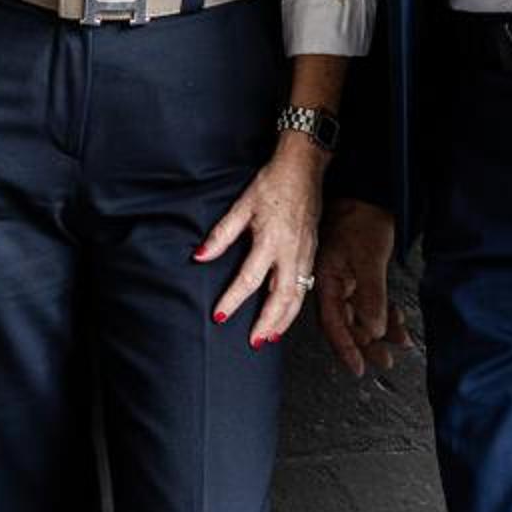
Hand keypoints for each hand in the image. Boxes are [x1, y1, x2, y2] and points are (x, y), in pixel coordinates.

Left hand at [195, 133, 327, 347]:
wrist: (303, 169)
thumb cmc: (273, 184)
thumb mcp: (241, 206)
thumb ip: (221, 235)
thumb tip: (199, 256)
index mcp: (271, 241)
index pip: (249, 279)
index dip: (233, 299)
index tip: (220, 315)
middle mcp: (291, 253)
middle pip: (281, 298)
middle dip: (267, 323)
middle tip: (253, 342)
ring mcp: (304, 255)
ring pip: (297, 297)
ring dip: (283, 321)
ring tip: (269, 338)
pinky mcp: (312, 254)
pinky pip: (305, 287)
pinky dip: (295, 306)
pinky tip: (286, 315)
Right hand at [315, 198, 413, 375]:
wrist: (366, 192)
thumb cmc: (360, 219)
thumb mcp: (368, 258)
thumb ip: (370, 296)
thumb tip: (372, 329)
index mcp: (326, 281)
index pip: (334, 323)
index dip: (346, 347)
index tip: (358, 367)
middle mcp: (333, 283)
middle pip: (347, 323)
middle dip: (365, 345)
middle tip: (382, 361)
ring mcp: (346, 279)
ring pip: (360, 314)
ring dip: (379, 330)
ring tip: (398, 343)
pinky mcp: (359, 273)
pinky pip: (370, 301)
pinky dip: (385, 313)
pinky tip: (398, 321)